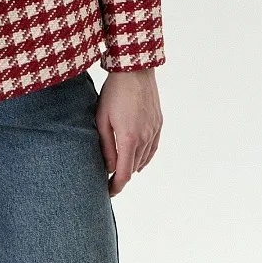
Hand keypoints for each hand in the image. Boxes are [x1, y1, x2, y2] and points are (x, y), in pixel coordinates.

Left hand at [95, 68, 162, 196]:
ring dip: (132, 166)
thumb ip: (106, 145)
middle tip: (108, 178)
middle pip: (133, 167)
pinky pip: (153, 148)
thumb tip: (109, 167)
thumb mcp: (102, 118)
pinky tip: (138, 159)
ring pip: (144, 159)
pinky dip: (145, 157)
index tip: (108, 192)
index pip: (124, 173)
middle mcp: (145, 138)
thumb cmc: (114, 92)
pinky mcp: (158, 124)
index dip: (116, 186)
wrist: (135, 70)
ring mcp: (154, 131)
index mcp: (129, 138)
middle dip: (121, 175)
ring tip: (120, 169)